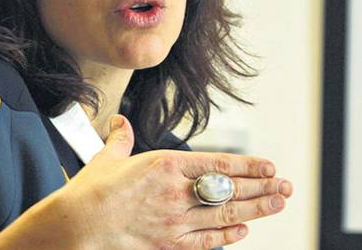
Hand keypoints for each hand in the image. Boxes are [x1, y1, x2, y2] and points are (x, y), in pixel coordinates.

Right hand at [59, 114, 292, 249]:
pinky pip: (206, 241)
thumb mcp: (107, 158)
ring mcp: (175, 221)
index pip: (218, 163)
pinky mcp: (169, 245)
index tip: (269, 166)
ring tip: (277, 204)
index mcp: (165, 165)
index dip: (248, 166)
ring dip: (255, 210)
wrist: (75, 227)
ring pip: (225, 215)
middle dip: (262, 188)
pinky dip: (227, 237)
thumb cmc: (90, 193)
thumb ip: (120, 138)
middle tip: (285, 186)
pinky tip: (243, 231)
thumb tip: (119, 123)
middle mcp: (176, 193)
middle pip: (229, 190)